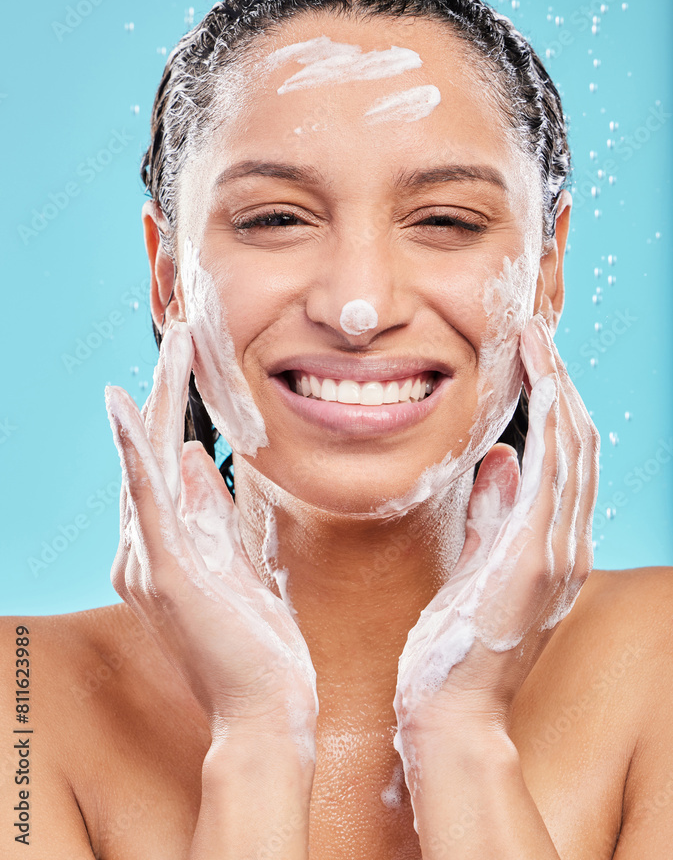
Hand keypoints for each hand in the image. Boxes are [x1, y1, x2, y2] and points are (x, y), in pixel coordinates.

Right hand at [105, 322, 317, 749]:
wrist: (264, 712)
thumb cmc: (255, 642)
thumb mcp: (233, 561)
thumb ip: (209, 513)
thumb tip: (193, 456)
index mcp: (161, 550)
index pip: (159, 468)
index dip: (169, 411)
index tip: (189, 362)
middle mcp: (140, 554)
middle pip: (149, 457)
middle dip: (164, 391)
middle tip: (183, 333)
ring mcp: (148, 564)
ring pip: (145, 465)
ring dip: (158, 398)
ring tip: (174, 342)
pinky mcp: (166, 574)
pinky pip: (146, 501)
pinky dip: (133, 450)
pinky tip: (125, 405)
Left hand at [394, 313, 598, 742]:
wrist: (448, 710)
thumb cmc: (453, 640)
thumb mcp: (476, 563)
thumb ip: (491, 511)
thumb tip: (497, 455)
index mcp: (552, 546)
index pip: (566, 460)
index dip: (557, 403)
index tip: (532, 358)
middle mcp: (567, 546)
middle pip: (579, 446)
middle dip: (561, 382)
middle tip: (535, 332)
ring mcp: (557, 554)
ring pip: (573, 451)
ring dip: (558, 388)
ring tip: (534, 340)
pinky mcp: (534, 560)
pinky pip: (552, 475)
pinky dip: (549, 423)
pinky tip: (536, 384)